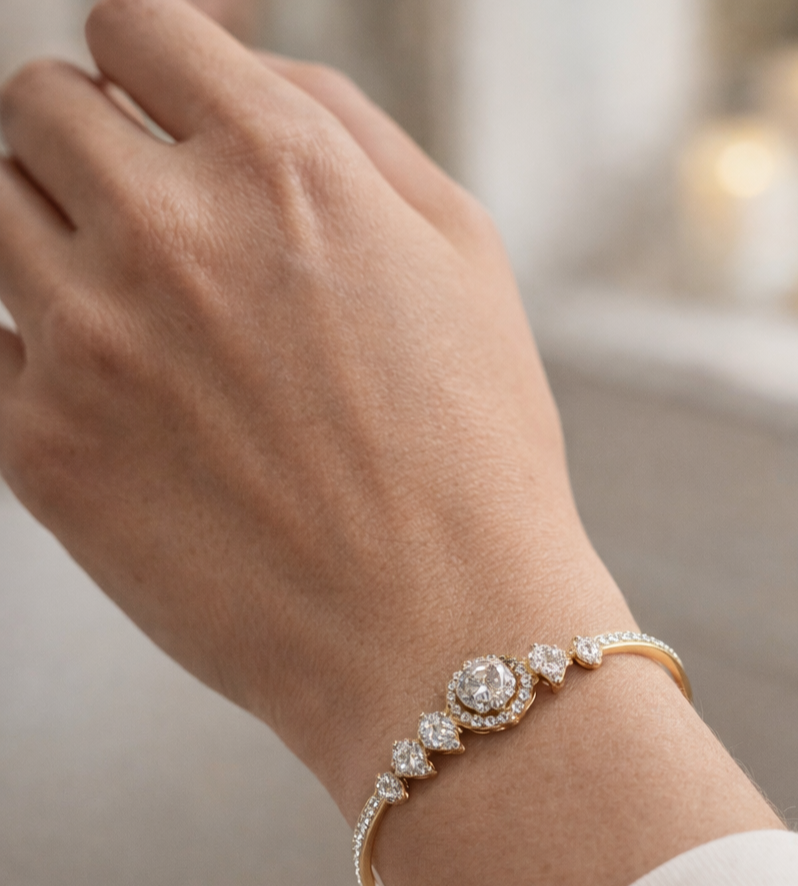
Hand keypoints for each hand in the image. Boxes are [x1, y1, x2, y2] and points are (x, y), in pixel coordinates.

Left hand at [0, 0, 629, 814]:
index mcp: (280, 168)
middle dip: (87, 143)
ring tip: (127, 312)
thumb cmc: (475, 459)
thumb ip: (348, 131)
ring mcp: (89, 343)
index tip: (159, 110)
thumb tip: (251, 74)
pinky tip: (107, 397)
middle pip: (37, 107)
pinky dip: (29, 357)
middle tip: (144, 216)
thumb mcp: (463, 256)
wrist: (440, 635)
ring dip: (47, 238)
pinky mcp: (42, 452)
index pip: (135, 27)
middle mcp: (168, 234)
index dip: (147, 65)